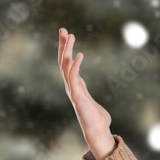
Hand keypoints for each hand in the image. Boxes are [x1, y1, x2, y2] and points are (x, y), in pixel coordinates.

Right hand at [59, 28, 114, 159]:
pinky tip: (80, 54)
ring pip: (65, 65)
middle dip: (62, 44)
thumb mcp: (92, 103)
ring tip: (70, 35)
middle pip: (62, 60)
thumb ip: (88, 97)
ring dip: (66, 50)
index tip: (67, 35)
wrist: (97, 130)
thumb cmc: (97, 119)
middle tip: (62, 29)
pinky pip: (74, 76)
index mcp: (74, 84)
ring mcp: (72, 89)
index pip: (66, 63)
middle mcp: (70, 85)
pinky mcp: (77, 94)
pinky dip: (75, 65)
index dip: (65, 49)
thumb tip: (91, 100)